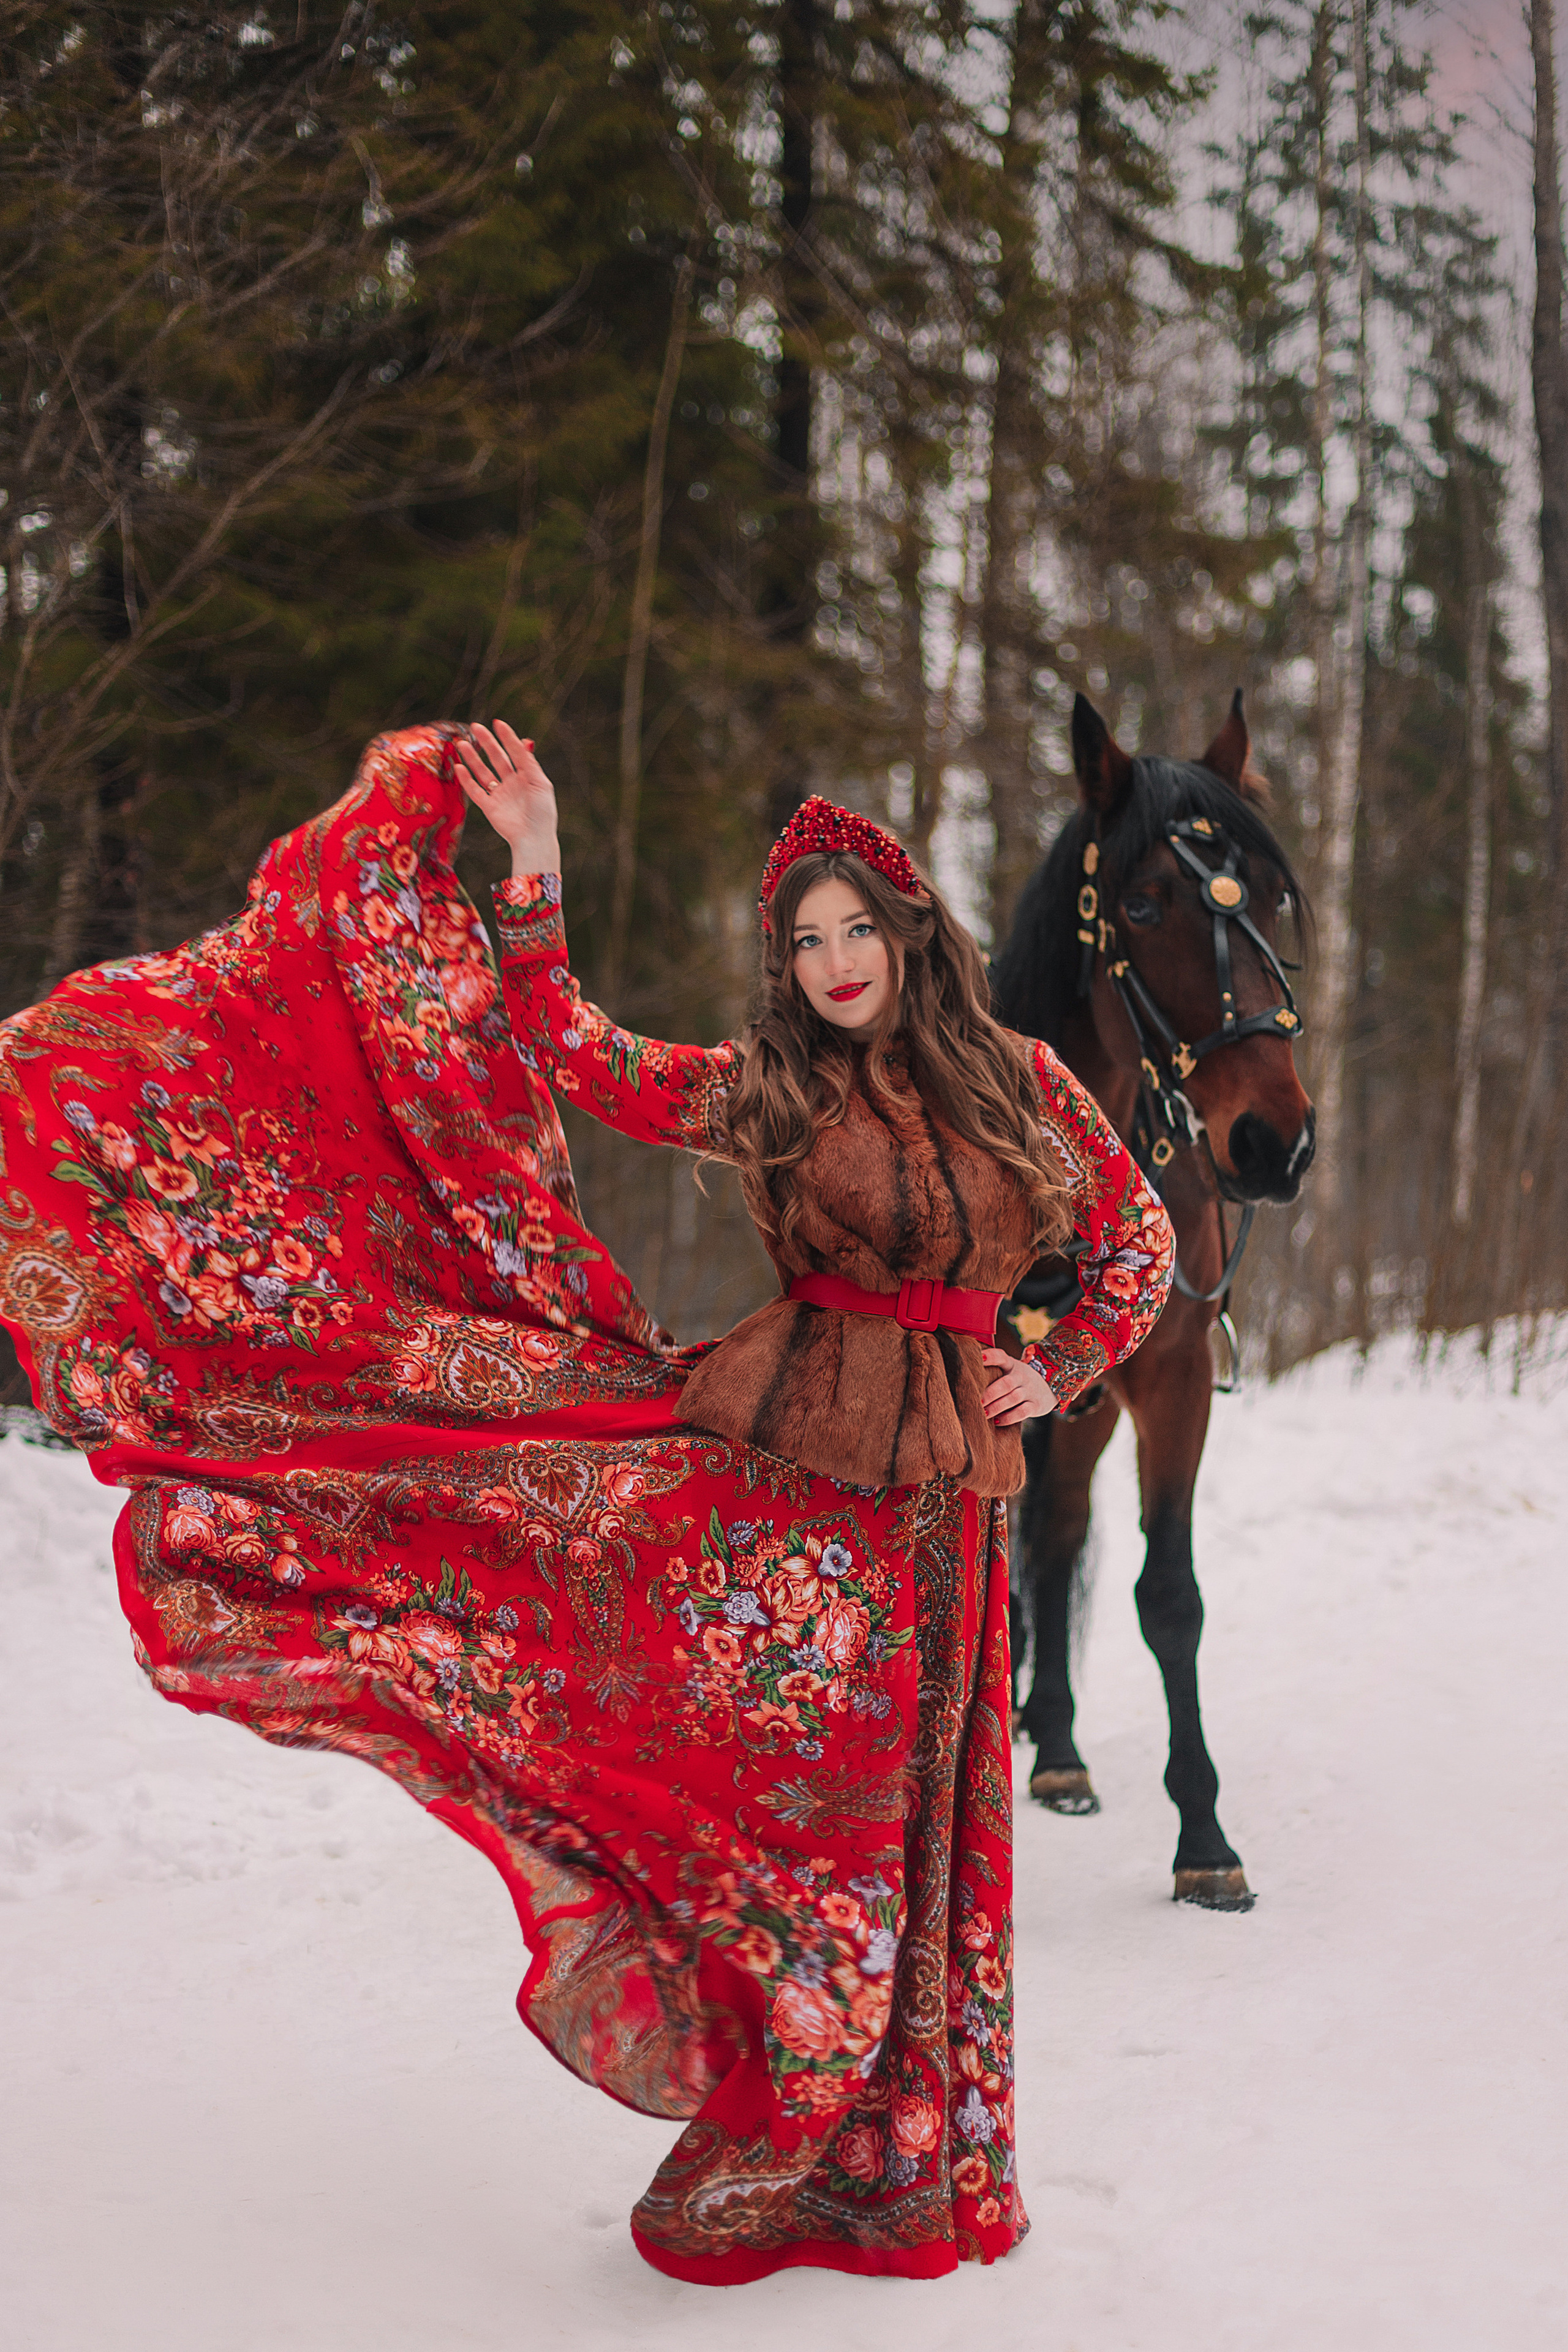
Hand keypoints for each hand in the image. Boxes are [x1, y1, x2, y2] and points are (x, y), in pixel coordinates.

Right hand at [454, 722, 560, 876]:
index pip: (515, 752)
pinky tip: (459, 767)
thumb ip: (529, 762)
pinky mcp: (489, 807)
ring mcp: (500, 795)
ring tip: (461, 744)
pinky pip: (475, 791)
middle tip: (475, 727)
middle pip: (497, 758)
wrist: (533, 838)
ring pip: (483, 772)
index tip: (497, 723)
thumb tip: (526, 740)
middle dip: (486, 743)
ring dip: (473, 758)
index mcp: (527, 776)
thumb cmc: (542, 812)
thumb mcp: (540, 783)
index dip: (507, 737)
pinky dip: (466, 780)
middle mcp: (512, 783)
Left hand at [980, 1346, 1058, 1427]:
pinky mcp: (1035, 1405)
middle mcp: (1022, 1376)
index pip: (1001, 1357)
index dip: (991, 1356)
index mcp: (1012, 1365)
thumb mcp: (1012, 1370)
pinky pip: (1022, 1412)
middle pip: (1005, 1383)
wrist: (1051, 1387)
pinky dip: (1008, 1418)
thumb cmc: (1020, 1380)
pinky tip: (997, 1421)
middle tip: (976, 1402)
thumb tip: (967, 1376)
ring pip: (1012, 1398)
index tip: (980, 1358)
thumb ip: (995, 1371)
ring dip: (996, 1407)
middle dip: (989, 1394)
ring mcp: (1030, 1391)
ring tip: (983, 1414)